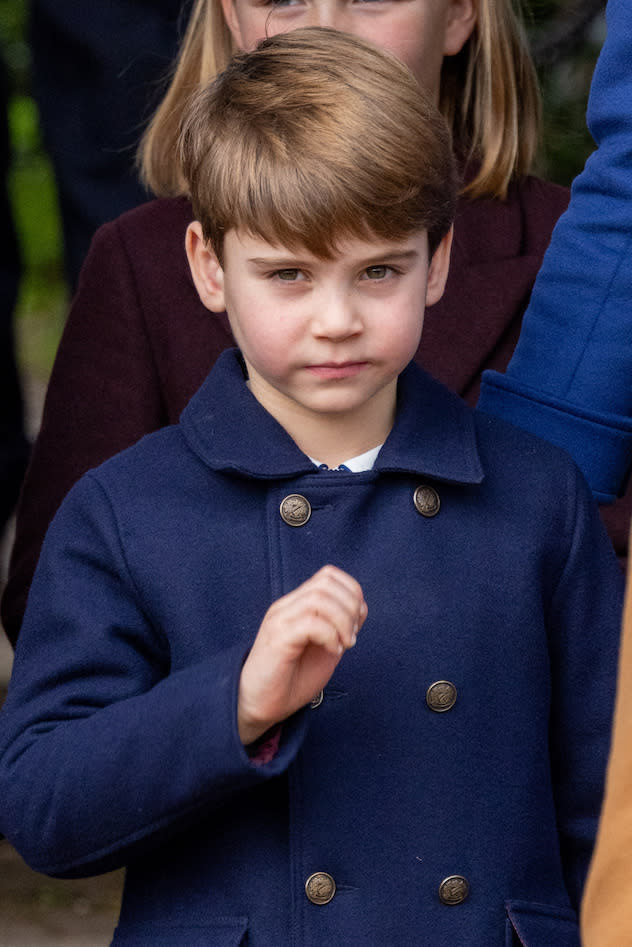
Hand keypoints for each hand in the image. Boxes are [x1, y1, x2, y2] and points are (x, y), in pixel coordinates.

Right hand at [238, 565, 367, 745]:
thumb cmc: (291, 680)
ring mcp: (280, 620)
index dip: (351, 593)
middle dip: (350, 606)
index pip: (328, 575)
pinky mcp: (277, 639)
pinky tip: (332, 651)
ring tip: (344, 644)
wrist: (259, 707)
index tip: (356, 624)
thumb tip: (360, 609)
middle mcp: (286, 607)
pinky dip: (330, 635)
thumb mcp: (324, 648)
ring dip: (342, 621)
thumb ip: (339, 627)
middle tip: (351, 637)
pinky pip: (310, 622)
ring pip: (319, 597)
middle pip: (326, 581)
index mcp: (297, 606)